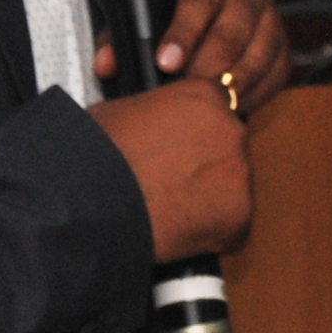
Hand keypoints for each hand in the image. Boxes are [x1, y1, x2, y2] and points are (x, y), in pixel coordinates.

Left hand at [90, 0, 294, 123]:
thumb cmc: (181, 4)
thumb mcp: (152, 6)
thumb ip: (123, 33)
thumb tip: (106, 65)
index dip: (183, 32)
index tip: (165, 62)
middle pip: (233, 31)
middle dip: (207, 65)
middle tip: (185, 91)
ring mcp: (272, 19)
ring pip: (258, 55)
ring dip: (231, 84)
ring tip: (206, 105)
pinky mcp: (284, 48)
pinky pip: (275, 76)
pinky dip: (253, 95)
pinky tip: (231, 107)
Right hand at [94, 76, 252, 262]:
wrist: (91, 200)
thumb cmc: (95, 155)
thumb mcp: (127, 112)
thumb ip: (159, 117)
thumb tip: (157, 132)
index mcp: (204, 95)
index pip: (216, 115)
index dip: (196, 140)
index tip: (179, 156)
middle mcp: (231, 128)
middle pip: (228, 153)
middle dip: (205, 172)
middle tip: (170, 187)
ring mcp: (240, 173)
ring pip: (232, 192)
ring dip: (208, 204)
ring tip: (168, 213)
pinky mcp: (240, 216)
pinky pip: (231, 230)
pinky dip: (210, 237)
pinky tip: (178, 233)